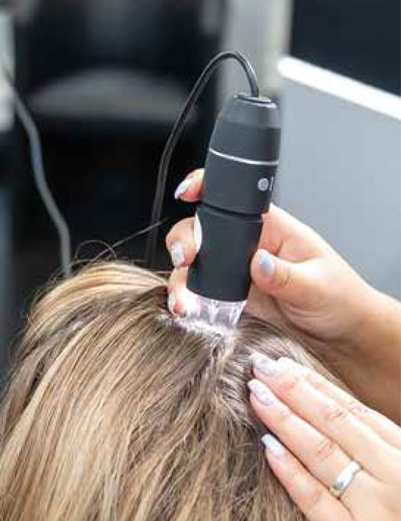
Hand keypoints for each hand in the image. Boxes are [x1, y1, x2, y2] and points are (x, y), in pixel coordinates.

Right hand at [167, 170, 400, 421]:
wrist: (339, 332)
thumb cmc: (338, 298)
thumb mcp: (316, 286)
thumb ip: (284, 275)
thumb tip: (257, 261)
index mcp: (272, 227)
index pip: (234, 199)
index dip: (206, 188)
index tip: (188, 193)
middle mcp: (248, 245)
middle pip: (201, 230)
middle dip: (183, 242)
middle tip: (186, 260)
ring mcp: (235, 271)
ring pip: (193, 264)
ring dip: (181, 280)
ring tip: (184, 303)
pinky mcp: (229, 296)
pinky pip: (198, 293)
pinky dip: (187, 301)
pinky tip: (189, 311)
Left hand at [248, 353, 400, 520]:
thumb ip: (387, 459)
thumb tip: (349, 430)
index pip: (357, 414)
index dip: (317, 386)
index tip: (284, 364)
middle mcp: (397, 477)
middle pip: (336, 424)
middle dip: (294, 390)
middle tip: (259, 365)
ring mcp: (377, 511)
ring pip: (322, 453)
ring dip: (285, 420)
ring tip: (256, 394)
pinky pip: (316, 501)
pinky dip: (290, 472)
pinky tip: (266, 448)